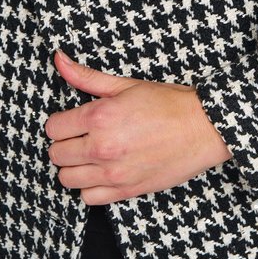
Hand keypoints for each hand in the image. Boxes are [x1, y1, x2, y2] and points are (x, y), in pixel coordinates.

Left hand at [44, 50, 231, 204]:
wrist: (203, 127)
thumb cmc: (168, 103)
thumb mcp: (126, 84)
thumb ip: (87, 76)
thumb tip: (58, 60)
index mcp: (99, 117)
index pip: (53, 128)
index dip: (62, 122)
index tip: (73, 121)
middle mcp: (101, 147)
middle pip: (56, 154)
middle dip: (66, 143)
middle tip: (83, 136)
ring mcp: (113, 173)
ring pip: (67, 179)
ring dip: (75, 166)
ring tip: (92, 155)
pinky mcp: (126, 191)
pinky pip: (89, 198)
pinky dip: (91, 187)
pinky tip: (103, 173)